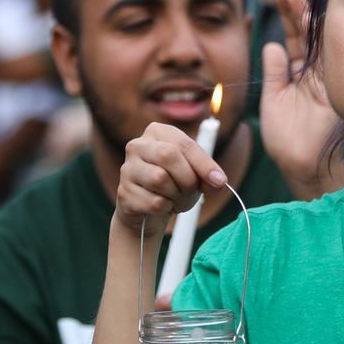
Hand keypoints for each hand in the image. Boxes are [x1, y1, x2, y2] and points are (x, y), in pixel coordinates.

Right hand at [113, 122, 229, 235]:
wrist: (148, 210)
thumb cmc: (174, 184)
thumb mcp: (194, 174)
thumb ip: (207, 174)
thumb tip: (218, 181)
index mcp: (157, 132)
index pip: (184, 144)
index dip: (204, 164)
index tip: (220, 181)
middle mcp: (137, 145)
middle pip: (168, 156)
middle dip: (187, 178)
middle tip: (192, 190)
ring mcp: (127, 169)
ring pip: (159, 179)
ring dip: (176, 195)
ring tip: (176, 198)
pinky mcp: (123, 192)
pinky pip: (153, 202)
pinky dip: (165, 208)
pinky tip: (162, 206)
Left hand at [258, 0, 341, 196]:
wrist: (302, 165)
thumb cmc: (286, 141)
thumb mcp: (273, 102)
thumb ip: (275, 73)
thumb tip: (271, 45)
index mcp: (298, 76)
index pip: (294, 38)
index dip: (287, 16)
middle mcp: (313, 72)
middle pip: (306, 33)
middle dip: (296, 9)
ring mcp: (326, 77)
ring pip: (317, 40)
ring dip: (305, 16)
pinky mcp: (334, 86)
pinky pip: (328, 56)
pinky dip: (320, 37)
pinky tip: (311, 17)